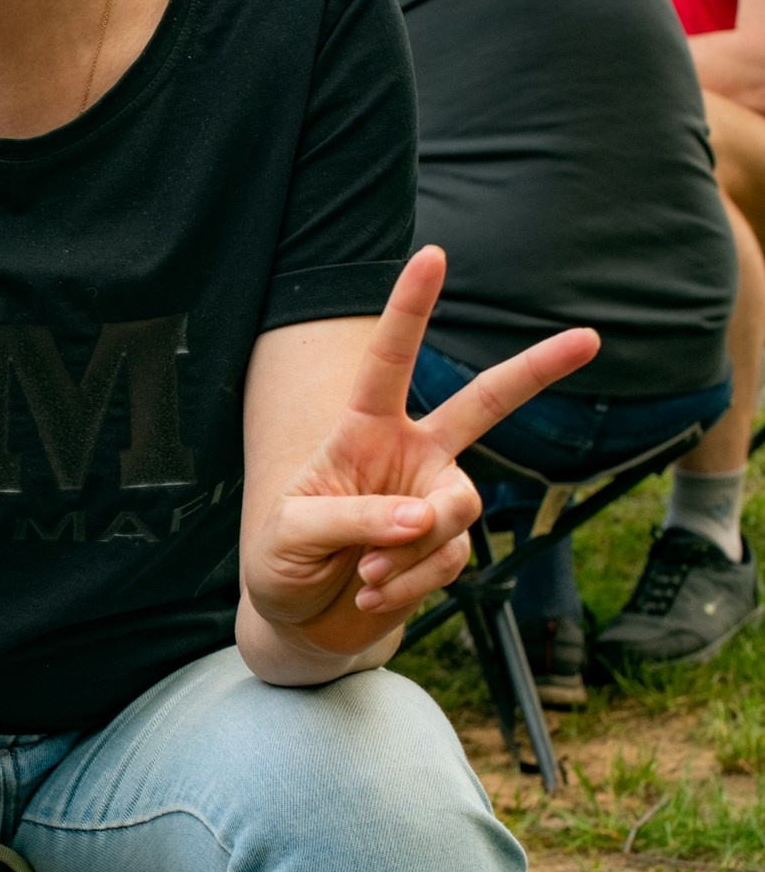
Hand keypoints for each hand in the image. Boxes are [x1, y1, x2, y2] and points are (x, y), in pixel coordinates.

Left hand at [244, 246, 597, 661]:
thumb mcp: (292, 532)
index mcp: (363, 428)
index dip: (410, 307)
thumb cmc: (281, 557)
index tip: (433, 254)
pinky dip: (407, 583)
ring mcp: (434, 498)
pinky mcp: (445, 548)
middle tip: (589, 338)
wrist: (299, 617)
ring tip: (365, 574)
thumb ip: (352, 517)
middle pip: (485, 404)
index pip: (389, 360)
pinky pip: (447, 561)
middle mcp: (411, 453)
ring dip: (413, 550)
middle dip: (537, 370)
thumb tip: (425, 516)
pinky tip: (371, 591)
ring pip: (458, 509)